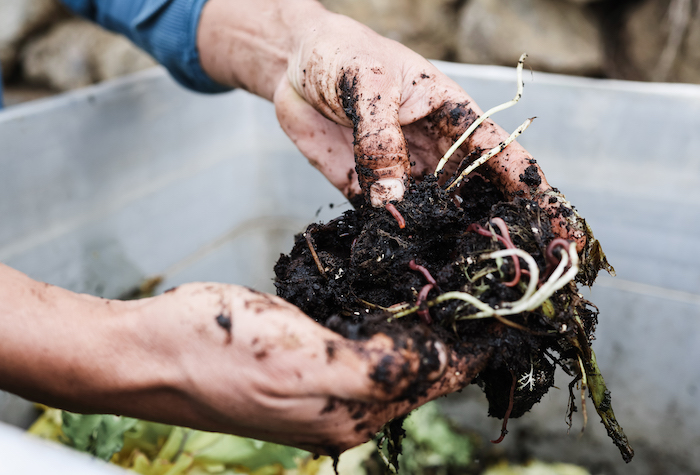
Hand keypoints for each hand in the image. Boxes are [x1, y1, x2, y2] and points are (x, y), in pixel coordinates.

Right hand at [122, 284, 488, 453]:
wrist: (146, 353)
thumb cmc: (212, 352)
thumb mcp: (301, 364)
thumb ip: (378, 370)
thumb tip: (441, 362)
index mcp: (349, 414)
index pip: (433, 377)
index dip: (471, 342)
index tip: (506, 307)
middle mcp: (343, 409)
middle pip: (420, 370)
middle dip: (452, 331)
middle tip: (483, 287)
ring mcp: (322, 389)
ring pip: (394, 356)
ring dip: (422, 323)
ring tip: (451, 285)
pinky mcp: (303, 366)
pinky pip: (361, 344)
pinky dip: (385, 320)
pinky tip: (393, 294)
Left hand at [198, 0, 584, 247]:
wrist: (293, 64)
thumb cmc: (343, 55)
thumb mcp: (368, 85)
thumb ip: (381, 140)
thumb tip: (394, 202)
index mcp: (454, 117)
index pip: (505, 159)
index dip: (537, 195)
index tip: (561, 232)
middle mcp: (434, 152)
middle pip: (477, 198)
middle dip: (499, 232)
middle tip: (523, 274)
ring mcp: (401, 175)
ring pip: (434, 217)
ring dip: (447, 245)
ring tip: (467, 283)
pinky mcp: (366, 190)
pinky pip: (386, 221)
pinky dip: (396, 243)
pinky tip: (406, 268)